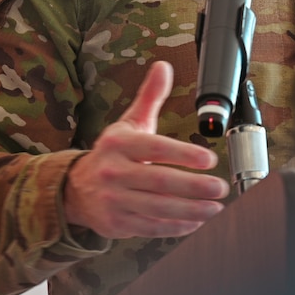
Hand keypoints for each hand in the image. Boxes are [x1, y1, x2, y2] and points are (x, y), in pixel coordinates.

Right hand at [63, 61, 229, 238]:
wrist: (75, 188)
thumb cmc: (113, 153)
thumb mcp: (129, 123)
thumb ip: (150, 96)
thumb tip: (163, 66)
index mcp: (119, 144)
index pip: (155, 149)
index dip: (183, 154)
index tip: (209, 159)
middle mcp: (114, 172)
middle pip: (160, 182)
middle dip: (194, 187)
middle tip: (220, 188)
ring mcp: (114, 200)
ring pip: (158, 208)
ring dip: (191, 210)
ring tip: (216, 208)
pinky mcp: (116, 223)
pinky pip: (151, 226)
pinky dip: (176, 227)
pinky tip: (197, 222)